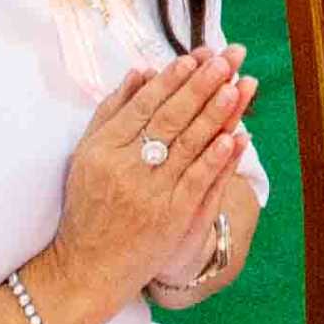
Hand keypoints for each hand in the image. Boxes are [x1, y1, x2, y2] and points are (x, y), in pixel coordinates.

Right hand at [42, 41, 256, 323]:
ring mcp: (149, 193)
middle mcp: (124, 168)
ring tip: (237, 85)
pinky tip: (232, 136)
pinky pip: (197, 182)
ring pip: (187, 145)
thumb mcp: (86, 155)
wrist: (87, 266)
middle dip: (200, 85)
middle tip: (225, 59)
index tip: (194, 57)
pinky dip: (215, 158)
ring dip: (215, 113)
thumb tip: (141, 71)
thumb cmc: (87, 207)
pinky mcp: (171, 218)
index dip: (171, 80)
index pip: (143, 105)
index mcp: (102, 149)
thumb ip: (112, 111)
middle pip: (169, 118)